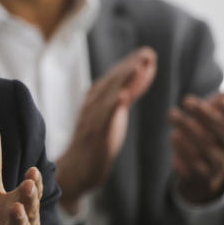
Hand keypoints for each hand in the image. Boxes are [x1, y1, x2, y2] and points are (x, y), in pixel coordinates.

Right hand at [56, 46, 155, 211]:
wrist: (74, 172)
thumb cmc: (94, 144)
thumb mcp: (110, 118)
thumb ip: (121, 100)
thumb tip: (134, 82)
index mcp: (97, 101)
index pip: (115, 80)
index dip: (130, 66)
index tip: (148, 54)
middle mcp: (93, 107)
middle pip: (113, 83)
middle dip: (130, 67)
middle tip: (148, 53)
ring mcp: (93, 121)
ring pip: (109, 97)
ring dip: (124, 81)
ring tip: (139, 66)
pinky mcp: (95, 138)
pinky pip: (104, 120)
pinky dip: (113, 107)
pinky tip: (123, 98)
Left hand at [168, 70, 223, 202]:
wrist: (207, 165)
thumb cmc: (216, 128)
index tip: (220, 99)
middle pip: (221, 132)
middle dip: (203, 115)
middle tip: (185, 100)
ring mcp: (219, 164)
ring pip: (206, 150)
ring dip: (188, 131)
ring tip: (172, 115)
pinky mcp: (203, 175)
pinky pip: (194, 167)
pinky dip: (182, 152)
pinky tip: (173, 137)